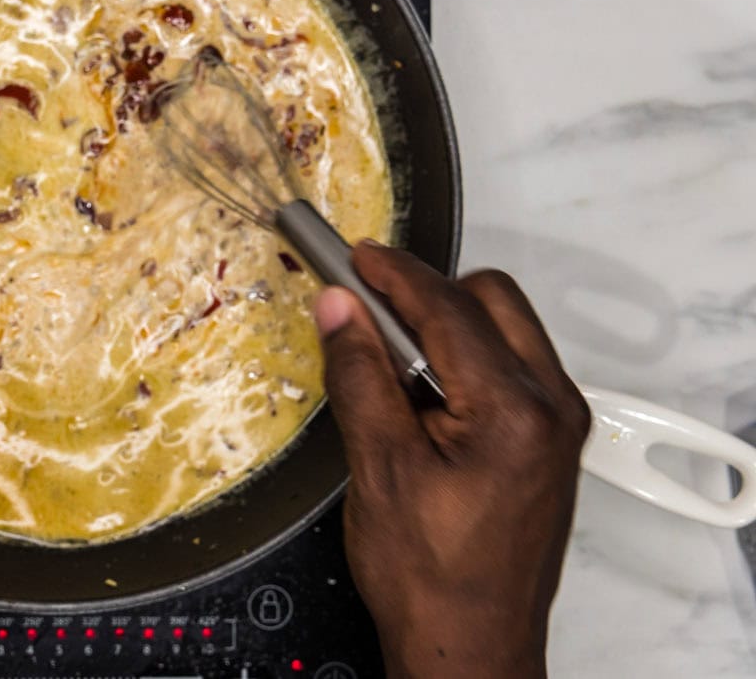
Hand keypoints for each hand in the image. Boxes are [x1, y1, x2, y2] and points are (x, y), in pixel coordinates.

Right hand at [314, 242, 590, 677]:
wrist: (468, 645)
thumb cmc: (429, 576)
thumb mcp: (378, 466)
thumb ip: (360, 374)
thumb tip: (341, 308)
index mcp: (514, 411)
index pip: (449, 309)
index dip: (393, 274)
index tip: (354, 258)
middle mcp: (551, 408)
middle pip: (491, 300)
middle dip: (426, 293)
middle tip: (366, 307)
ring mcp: (557, 424)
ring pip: (503, 326)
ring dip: (444, 324)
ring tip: (387, 361)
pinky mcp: (548, 440)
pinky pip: (508, 364)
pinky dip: (462, 357)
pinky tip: (418, 391)